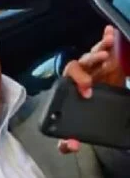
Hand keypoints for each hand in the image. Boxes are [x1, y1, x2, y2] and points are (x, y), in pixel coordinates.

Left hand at [59, 25, 127, 153]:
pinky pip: (103, 49)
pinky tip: (109, 31)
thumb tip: (70, 145)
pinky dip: (105, 39)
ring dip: (99, 47)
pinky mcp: (105, 65)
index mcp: (68, 90)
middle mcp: (79, 77)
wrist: (95, 115)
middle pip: (80, 64)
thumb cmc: (81, 121)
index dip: (78, 81)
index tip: (89, 90)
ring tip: (109, 44)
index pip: (68, 79)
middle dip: (90, 60)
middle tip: (103, 60)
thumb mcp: (75, 133)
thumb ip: (67, 143)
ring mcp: (92, 69)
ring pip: (92, 55)